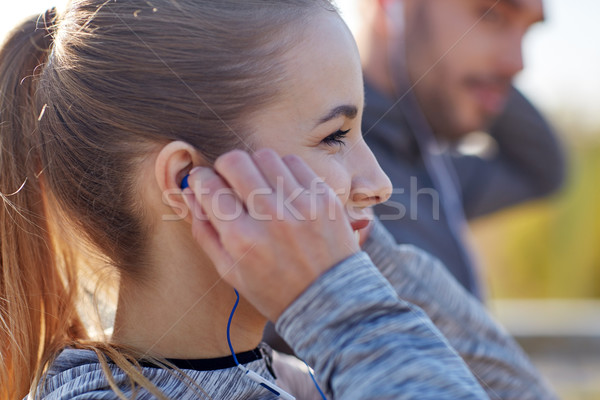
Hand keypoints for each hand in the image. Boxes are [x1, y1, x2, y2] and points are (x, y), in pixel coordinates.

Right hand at [183, 149, 359, 320]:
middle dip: (225, 167)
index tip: (204, 180)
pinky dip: (283, 170)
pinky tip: (283, 189)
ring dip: (255, 166)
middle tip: (230, 179)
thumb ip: (204, 230)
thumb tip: (188, 192)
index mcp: (242, 239)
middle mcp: (271, 218)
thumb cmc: (274, 289)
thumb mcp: (230, 271)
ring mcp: (301, 205)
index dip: (200, 179)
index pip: (209, 186)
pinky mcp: (324, 198)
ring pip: (264, 156)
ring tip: (260, 185)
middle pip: (235, 161)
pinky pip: (294, 162)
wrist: (330, 300)